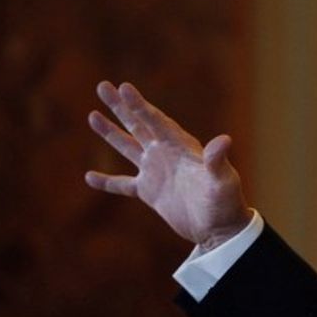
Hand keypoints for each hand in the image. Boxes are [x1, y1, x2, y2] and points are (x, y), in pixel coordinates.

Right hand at [86, 81, 250, 249]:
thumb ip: (218, 161)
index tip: (124, 87)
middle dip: (121, 107)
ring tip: (92, 116)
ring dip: (110, 133)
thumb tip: (224, 140)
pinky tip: (89, 177)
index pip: (156, 121)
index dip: (139, 105)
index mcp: (182, 147)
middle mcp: (167, 154)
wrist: (220, 230)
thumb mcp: (223, 181)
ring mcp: (157, 172)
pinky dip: (107, 182)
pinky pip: (123, 185)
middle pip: (139, 125)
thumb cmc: (227, 203)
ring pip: (128, 147)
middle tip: (103, 86)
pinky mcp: (151, 192)